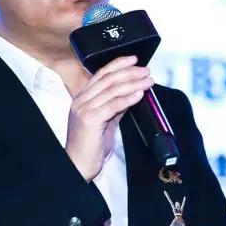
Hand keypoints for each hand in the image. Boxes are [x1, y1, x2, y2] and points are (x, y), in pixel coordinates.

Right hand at [65, 55, 153, 181]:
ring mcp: (84, 109)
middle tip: (146, 70)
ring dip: (133, 83)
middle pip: (108, 79)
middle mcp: (81, 101)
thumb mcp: (104, 122)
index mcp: (82, 99)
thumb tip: (131, 94)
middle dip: (129, 72)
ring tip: (147, 81)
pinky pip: (113, 105)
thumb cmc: (90, 147)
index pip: (101, 74)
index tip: (134, 60)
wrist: (78, 165)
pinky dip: (128, 98)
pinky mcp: (90, 119)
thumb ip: (115, 107)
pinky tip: (139, 95)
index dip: (118, 64)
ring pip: (112, 90)